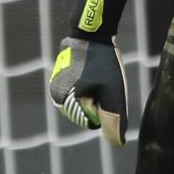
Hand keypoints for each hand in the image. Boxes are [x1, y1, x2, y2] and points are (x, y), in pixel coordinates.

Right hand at [48, 0, 146, 146]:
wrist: (93, 30)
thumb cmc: (104, 62)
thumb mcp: (114, 92)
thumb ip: (114, 120)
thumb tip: (117, 143)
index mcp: (63, 101)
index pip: (92, 121)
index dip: (105, 106)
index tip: (104, 86)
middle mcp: (55, 95)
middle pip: (87, 111)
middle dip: (99, 100)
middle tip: (103, 79)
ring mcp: (57, 84)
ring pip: (86, 100)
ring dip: (97, 91)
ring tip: (99, 73)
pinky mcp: (62, 75)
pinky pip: (82, 88)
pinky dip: (92, 83)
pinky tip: (95, 69)